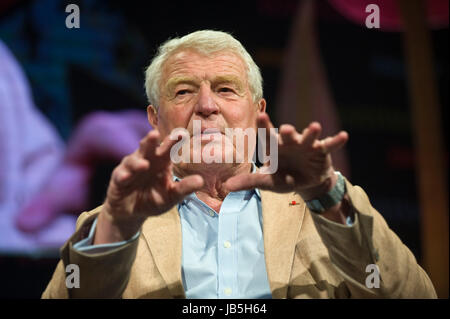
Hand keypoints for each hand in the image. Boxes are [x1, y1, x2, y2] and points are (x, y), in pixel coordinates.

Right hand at [95, 129, 203, 243]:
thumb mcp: (171, 196)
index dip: (174, 141)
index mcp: (162, 162)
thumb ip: (184, 188)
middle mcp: (146, 160)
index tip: (182, 134)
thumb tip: (201, 181)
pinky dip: (124, 176)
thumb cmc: (154, 199)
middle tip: (154, 134)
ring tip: (144, 165)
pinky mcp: (119, 179)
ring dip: (137, 162)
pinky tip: (126, 177)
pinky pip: (121, 175)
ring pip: (133, 160)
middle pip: (148, 147)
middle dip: (150, 140)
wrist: (132, 213)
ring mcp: (131, 168)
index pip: (169, 148)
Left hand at [224, 113, 347, 199]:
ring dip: (311, 133)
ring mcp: (307, 145)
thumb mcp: (268, 182)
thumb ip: (249, 182)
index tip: (261, 115)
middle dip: (289, 133)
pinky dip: (336, 141)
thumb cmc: (284, 177)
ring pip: (309, 137)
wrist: (306, 182)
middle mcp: (290, 142)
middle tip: (287, 129)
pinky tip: (344, 136)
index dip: (264, 126)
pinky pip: (329, 145)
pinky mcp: (322, 152)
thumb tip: (227, 186)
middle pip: (289, 136)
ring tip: (315, 127)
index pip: (268, 136)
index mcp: (275, 147)